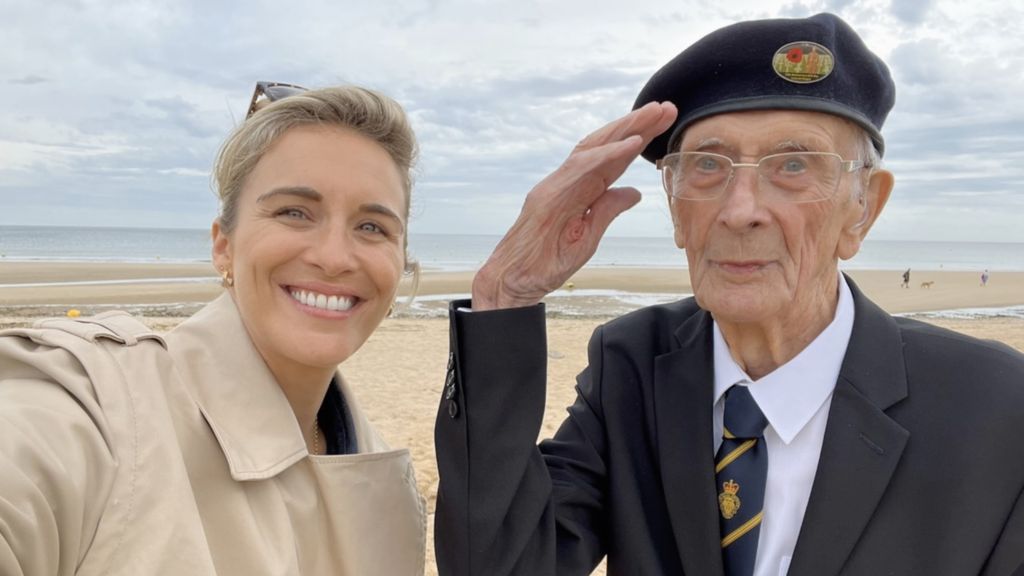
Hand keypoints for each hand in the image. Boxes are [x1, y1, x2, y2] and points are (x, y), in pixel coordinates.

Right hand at [472, 101, 677, 309]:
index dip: (637, 140)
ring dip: (625, 129)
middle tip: (667, 108)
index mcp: (579, 191)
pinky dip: (608, 154)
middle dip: (637, 125)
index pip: (612, 160)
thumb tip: (634, 192)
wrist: (511, 282)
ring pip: (593, 148)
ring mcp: (555, 185)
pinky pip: (581, 169)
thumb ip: (608, 210)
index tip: (664, 124)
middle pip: (605, 145)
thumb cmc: (544, 263)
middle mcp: (567, 181)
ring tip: (654, 114)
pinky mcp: (547, 195)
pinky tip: (632, 144)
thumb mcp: (588, 238)